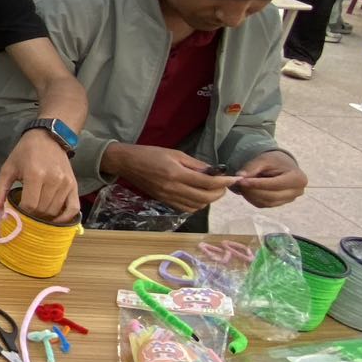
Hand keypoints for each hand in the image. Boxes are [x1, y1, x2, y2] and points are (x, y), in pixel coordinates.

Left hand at [0, 131, 78, 220]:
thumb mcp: (8, 167)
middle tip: (26, 213)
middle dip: (32, 215)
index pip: (30, 205)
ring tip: (37, 213)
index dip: (22, 212)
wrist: (48, 138)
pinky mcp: (74, 185)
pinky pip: (74, 208)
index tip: (16, 211)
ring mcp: (65, 183)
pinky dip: (65, 218)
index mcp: (35, 174)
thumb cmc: (25, 152)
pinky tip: (55, 220)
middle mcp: (53, 180)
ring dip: (45, 216)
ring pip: (55, 211)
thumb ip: (1, 188)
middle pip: (42, 210)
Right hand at [103, 143, 234, 211]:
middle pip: (204, 198)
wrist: (127, 163)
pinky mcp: (165, 202)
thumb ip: (195, 164)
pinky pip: (186, 209)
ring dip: (209, 200)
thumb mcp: (175, 153)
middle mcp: (173, 188)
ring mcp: (168, 197)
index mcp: (176, 173)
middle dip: (219, 193)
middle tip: (224, 185)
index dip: (223, 182)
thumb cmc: (151, 153)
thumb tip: (213, 171)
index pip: (207, 182)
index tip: (234, 179)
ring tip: (212, 190)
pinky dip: (197, 205)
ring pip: (197, 206)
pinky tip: (199, 196)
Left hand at [232, 150, 307, 208]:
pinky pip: (264, 204)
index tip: (241, 181)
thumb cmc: (274, 161)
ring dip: (251, 196)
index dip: (257, 184)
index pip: (275, 184)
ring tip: (240, 186)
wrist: (282, 166)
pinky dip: (252, 199)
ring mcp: (290, 199)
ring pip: (267, 202)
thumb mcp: (264, 160)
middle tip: (238, 184)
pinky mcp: (281, 203)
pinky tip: (246, 191)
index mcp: (297, 178)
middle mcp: (297, 191)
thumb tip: (240, 176)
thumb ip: (252, 167)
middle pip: (271, 196)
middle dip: (252, 191)